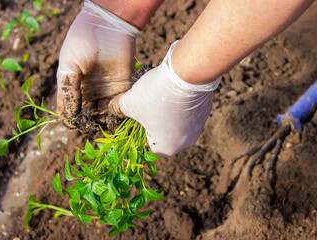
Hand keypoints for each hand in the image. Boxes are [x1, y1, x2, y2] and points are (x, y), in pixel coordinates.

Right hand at [57, 0, 138, 126]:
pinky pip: (120, 106)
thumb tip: (68, 116)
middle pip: (89, 116)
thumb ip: (69, 90)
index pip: (70, 110)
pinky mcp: (123, 87)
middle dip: (89, 124)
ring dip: (104, 122)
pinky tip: (113, 116)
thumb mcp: (70, 66)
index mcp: (74, 87)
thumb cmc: (82, 42)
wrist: (107, 25)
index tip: (74, 124)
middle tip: (91, 126)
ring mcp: (107, 91)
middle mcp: (90, 92)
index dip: (72, 120)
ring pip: (105, 114)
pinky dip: (117, 114)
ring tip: (102, 123)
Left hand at [109, 41, 220, 155]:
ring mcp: (198, 127)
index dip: (134, 134)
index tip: (130, 120)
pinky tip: (171, 91)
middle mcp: (185, 143)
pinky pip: (187, 113)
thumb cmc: (156, 95)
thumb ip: (118, 109)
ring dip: (165, 114)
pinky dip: (178, 105)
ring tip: (156, 96)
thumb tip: (111, 108)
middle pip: (160, 136)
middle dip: (150, 122)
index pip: (145, 147)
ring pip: (175, 124)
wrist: (189, 74)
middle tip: (141, 106)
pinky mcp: (205, 112)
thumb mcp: (130, 102)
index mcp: (166, 148)